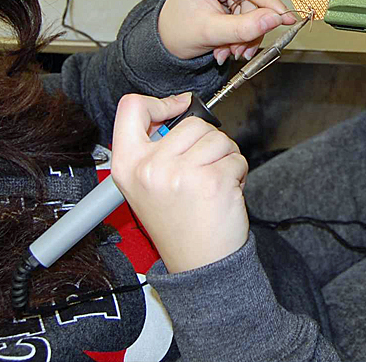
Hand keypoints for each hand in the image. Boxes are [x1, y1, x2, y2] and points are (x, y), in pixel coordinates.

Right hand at [110, 93, 249, 272]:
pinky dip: (237, 171)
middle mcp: (150, 168)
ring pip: (218, 138)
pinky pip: (236, 157)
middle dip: (206, 142)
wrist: (197, 263)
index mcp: (127, 165)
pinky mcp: (212, 181)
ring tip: (212, 182)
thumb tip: (178, 107)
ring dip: (224, 156)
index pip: (130, 108)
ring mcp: (181, 174)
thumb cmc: (176, 222)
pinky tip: (224, 192)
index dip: (159, 103)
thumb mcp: (144, 183)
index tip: (177, 109)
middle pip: (191, 123)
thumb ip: (153, 147)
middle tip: (201, 170)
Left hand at [158, 0, 297, 63]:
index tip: (286, 17)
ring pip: (253, 4)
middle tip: (240, 49)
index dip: (268, 2)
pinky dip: (244, 27)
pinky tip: (230, 39)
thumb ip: (244, 28)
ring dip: (246, 31)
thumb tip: (273, 19)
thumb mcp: (211, 33)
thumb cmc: (178, 31)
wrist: (169, 38)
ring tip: (229, 48)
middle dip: (249, 26)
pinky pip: (249, 6)